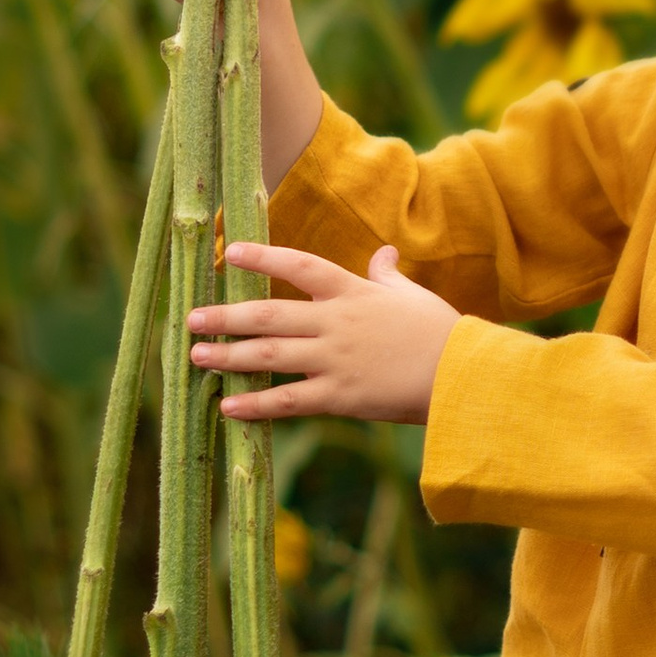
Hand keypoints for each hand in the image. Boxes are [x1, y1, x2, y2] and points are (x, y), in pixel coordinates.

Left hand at [189, 242, 460, 423]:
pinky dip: (256, 403)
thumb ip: (387, 275)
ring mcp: (336, 360)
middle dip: (226, 316)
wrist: (464, 376)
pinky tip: (227, 405)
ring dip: (228, 355)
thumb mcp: (411, 295)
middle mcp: (337, 323)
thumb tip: (383, 253)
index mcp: (353, 293)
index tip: (230, 251)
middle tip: (191, 318)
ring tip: (196, 356)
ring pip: (270, 355)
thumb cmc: (441, 332)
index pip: (300, 266)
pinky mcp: (341, 396)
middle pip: (270, 315)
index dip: (263, 257)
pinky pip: (289, 400)